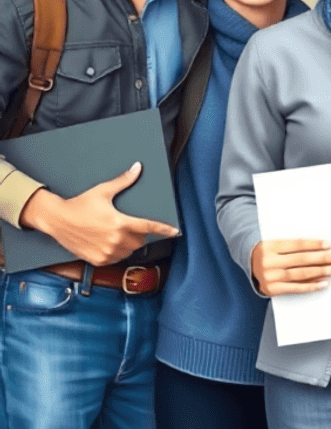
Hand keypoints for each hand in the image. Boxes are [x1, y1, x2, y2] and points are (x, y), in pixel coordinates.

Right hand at [17, 163, 179, 265]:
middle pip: (140, 240)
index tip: (176, 231)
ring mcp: (106, 253)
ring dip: (129, 244)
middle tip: (128, 225)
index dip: (164, 229)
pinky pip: (116, 259)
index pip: (148, 227)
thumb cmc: (79, 205)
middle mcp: (115, 240)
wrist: (56, 220)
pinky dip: (117, 252)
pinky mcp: (98, 260)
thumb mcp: (102, 191)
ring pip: (129, 251)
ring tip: (118, 233)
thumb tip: (137, 168)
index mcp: (120, 223)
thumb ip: (123, 181)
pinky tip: (110, 243)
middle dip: (139, 233)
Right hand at [251, 238, 330, 295]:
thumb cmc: (268, 250)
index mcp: (270, 246)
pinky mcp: (272, 290)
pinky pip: (295, 288)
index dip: (314, 244)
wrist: (247, 263)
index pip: (297, 245)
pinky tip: (323, 283)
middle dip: (321, 258)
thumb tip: (320, 249)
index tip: (329, 245)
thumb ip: (293, 245)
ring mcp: (270, 277)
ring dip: (320, 272)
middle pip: (301, 260)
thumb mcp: (275, 242)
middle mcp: (269, 262)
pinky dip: (311, 286)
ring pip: (300, 274)